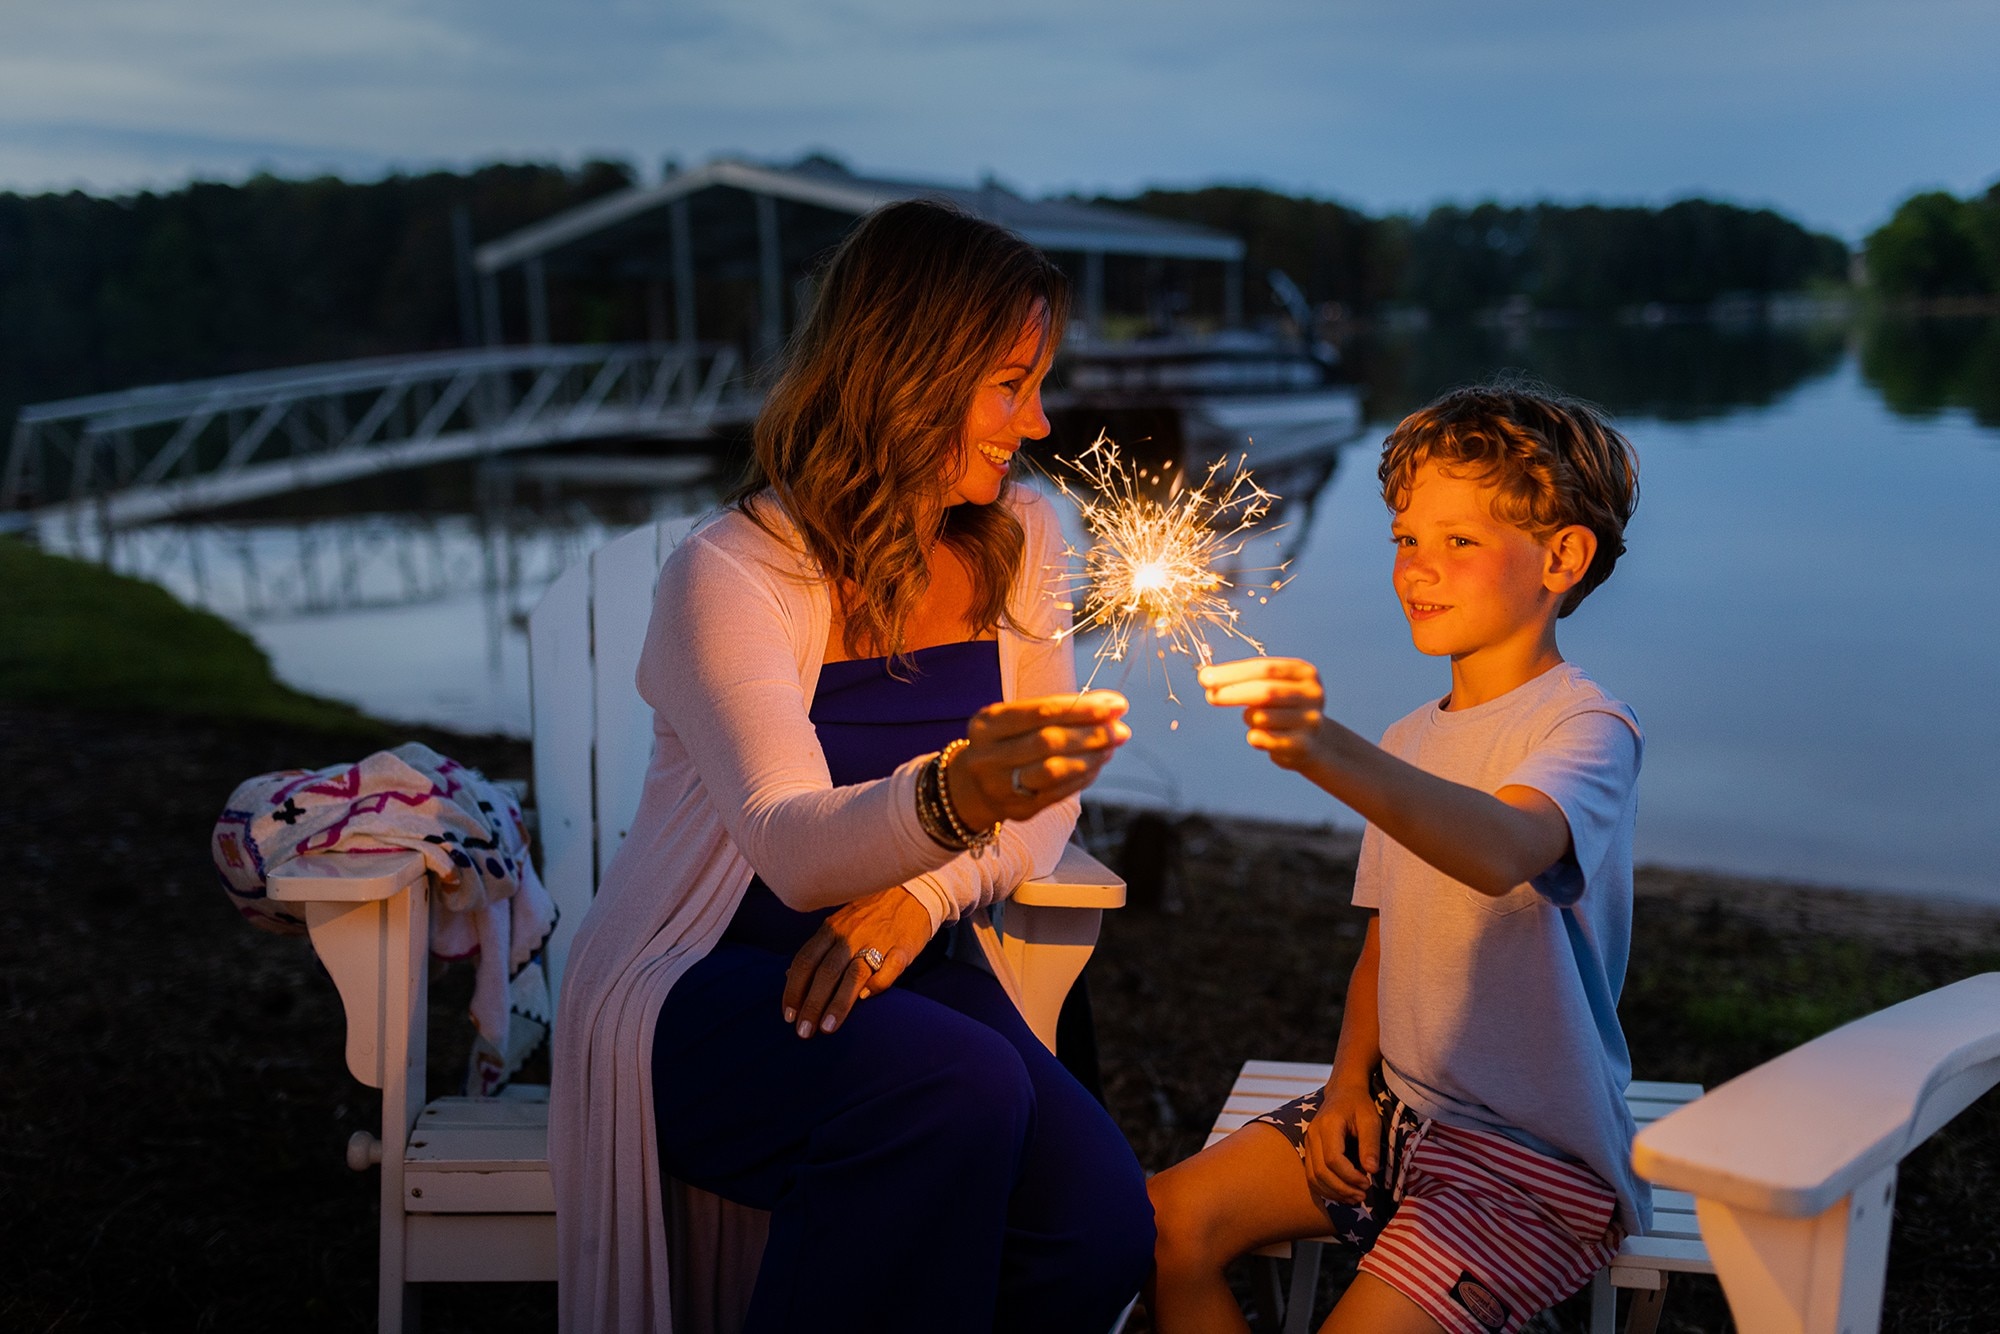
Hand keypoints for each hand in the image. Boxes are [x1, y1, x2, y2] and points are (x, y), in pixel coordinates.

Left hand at [782, 885, 933, 1038]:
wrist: (912, 893)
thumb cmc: (869, 914)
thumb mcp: (838, 924)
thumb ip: (817, 948)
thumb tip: (789, 975)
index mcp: (832, 928)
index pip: (806, 961)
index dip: (794, 989)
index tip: (789, 1015)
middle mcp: (851, 935)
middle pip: (826, 972)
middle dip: (812, 1004)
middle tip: (804, 1032)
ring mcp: (878, 940)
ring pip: (853, 975)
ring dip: (838, 1003)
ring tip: (827, 1028)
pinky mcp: (902, 948)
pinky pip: (888, 970)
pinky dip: (876, 986)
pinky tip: (866, 1000)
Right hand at [945, 690, 1129, 830]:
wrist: (968, 788)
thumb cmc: (1003, 742)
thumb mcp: (1015, 719)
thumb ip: (1059, 709)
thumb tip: (1111, 706)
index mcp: (988, 724)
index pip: (1041, 712)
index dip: (1081, 708)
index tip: (1114, 705)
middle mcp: (990, 756)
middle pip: (1048, 742)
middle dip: (1091, 734)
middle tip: (1121, 729)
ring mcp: (1002, 786)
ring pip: (1054, 770)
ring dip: (1091, 757)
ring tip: (1112, 746)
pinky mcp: (1019, 809)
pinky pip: (1059, 792)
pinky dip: (1084, 776)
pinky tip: (1098, 764)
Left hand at [1198, 658, 1326, 771]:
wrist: (1315, 742)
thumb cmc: (1282, 708)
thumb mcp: (1272, 686)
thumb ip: (1243, 679)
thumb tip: (1207, 676)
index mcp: (1304, 673)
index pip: (1264, 668)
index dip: (1233, 673)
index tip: (1205, 677)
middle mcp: (1312, 695)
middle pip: (1265, 692)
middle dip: (1232, 693)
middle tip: (1210, 696)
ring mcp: (1311, 721)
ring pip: (1261, 718)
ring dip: (1248, 718)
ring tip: (1255, 720)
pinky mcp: (1304, 746)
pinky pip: (1265, 739)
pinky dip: (1254, 737)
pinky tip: (1260, 737)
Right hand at [1301, 1079, 1380, 1205]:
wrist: (1343, 1092)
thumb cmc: (1359, 1105)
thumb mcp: (1370, 1120)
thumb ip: (1370, 1145)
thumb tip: (1371, 1171)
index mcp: (1328, 1125)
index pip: (1333, 1159)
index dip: (1350, 1176)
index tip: (1367, 1183)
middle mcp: (1312, 1135)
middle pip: (1320, 1172)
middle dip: (1342, 1189)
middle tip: (1363, 1196)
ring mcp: (1307, 1144)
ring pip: (1313, 1178)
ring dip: (1334, 1193)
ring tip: (1355, 1198)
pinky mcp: (1309, 1151)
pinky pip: (1312, 1176)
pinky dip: (1326, 1190)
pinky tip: (1343, 1194)